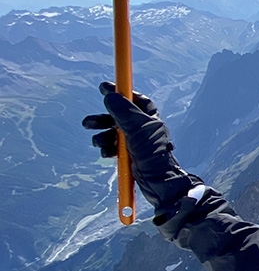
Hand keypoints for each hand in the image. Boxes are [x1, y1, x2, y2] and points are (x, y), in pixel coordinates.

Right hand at [82, 82, 201, 215]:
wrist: (158, 183)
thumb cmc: (152, 154)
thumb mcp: (137, 129)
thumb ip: (124, 111)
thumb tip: (110, 95)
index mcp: (150, 118)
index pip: (134, 99)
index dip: (120, 92)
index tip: (104, 87)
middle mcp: (143, 128)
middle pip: (118, 116)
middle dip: (103, 119)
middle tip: (88, 124)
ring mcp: (136, 142)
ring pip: (113, 132)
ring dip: (102, 136)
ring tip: (99, 143)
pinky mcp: (131, 155)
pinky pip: (113, 147)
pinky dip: (107, 148)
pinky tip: (107, 154)